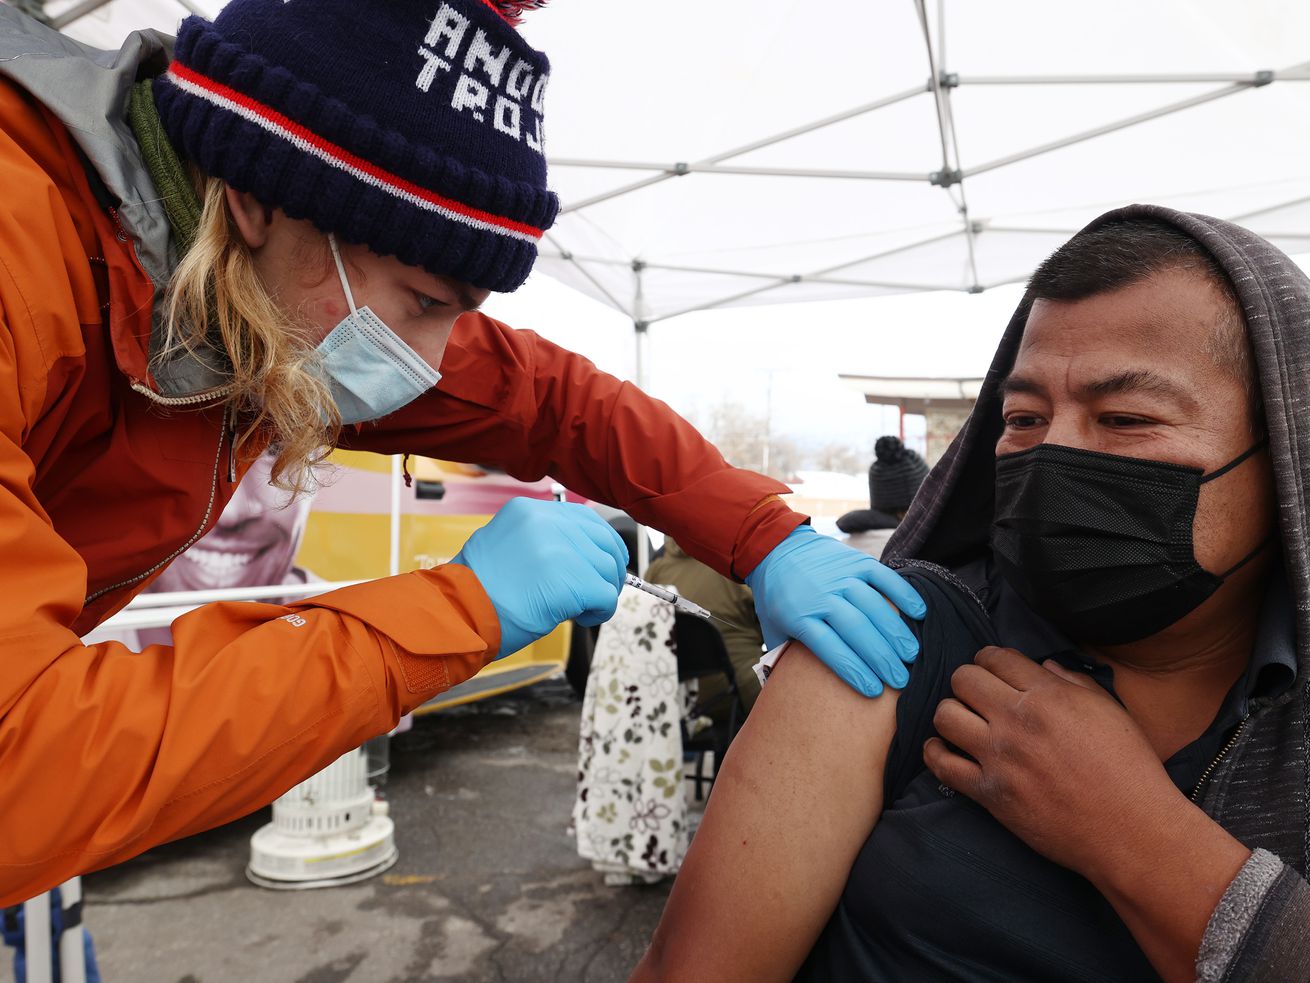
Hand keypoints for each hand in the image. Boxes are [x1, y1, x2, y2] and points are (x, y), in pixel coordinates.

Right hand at [451, 498, 627, 658]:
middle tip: (596, 593)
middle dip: (607, 570)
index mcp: (529, 511)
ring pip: (607, 570)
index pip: (585, 518)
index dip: (601, 544)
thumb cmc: (476, 592)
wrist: (457, 615)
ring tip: (579, 610)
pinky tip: (580, 618)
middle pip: (603, 542)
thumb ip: (542, 542)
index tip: (602, 564)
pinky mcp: (570, 581)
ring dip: (600, 594)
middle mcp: (546, 522)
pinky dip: (599, 612)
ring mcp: (560, 549)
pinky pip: (606, 597)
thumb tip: (581, 557)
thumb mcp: (506, 546)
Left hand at [744, 525, 926, 696]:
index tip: (874, 691)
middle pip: (856, 629)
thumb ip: (786, 656)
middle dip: (881, 658)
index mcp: (798, 616)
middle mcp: (821, 595)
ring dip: (895, 632)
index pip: (830, 648)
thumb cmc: (778, 597)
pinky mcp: (856, 560)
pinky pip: (884, 577)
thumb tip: (800, 693)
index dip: (854, 671)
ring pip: (873, 606)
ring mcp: (840, 576)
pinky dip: (904, 594)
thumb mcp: (773, 628)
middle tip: (900, 681)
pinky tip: (919, 614)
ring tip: (911, 655)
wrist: (777, 549)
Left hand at [923, 646, 1178, 879]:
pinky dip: (935, 752)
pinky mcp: (990, 793)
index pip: (996, 657)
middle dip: (967, 681)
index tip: (990, 668)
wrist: (1132, 832)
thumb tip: (1043, 665)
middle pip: (963, 679)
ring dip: (951, 713)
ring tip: (963, 721)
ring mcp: (1001, 757)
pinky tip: (944, 748)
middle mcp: (1018, 721)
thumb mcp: (1110, 712)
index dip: (990, 658)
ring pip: (945, 715)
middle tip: (976, 694)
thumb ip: (1073, 682)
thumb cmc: (1129, 770)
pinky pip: (942, 764)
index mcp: (1049, 696)